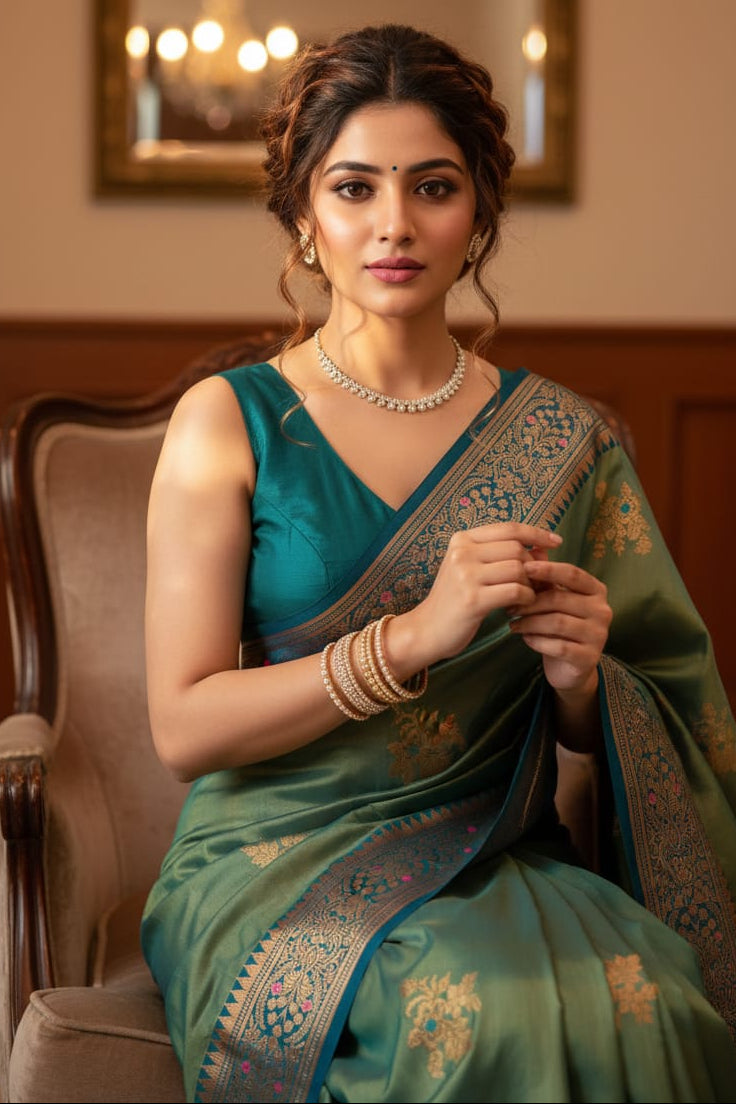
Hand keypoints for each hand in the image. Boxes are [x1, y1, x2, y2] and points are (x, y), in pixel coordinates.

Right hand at [398, 523, 563, 666]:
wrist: (426, 629)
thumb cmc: (455, 599)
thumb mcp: (471, 569)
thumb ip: (502, 556)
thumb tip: (543, 548)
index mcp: (462, 539)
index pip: (509, 528)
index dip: (536, 533)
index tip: (556, 541)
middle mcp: (462, 552)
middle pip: (517, 549)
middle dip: (535, 566)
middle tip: (539, 583)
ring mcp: (465, 575)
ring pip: (518, 569)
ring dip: (531, 584)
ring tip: (529, 596)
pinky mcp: (473, 599)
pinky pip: (515, 591)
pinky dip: (526, 598)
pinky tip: (522, 606)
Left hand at [509, 556, 611, 693]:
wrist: (570, 667)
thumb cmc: (559, 626)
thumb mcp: (553, 598)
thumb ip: (546, 576)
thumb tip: (534, 547)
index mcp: (596, 590)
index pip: (572, 573)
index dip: (547, 569)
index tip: (523, 568)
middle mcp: (602, 610)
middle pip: (560, 598)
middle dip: (530, 601)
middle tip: (509, 607)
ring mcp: (599, 635)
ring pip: (557, 622)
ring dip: (530, 622)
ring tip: (513, 623)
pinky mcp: (589, 657)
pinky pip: (558, 645)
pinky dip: (537, 641)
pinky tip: (525, 638)